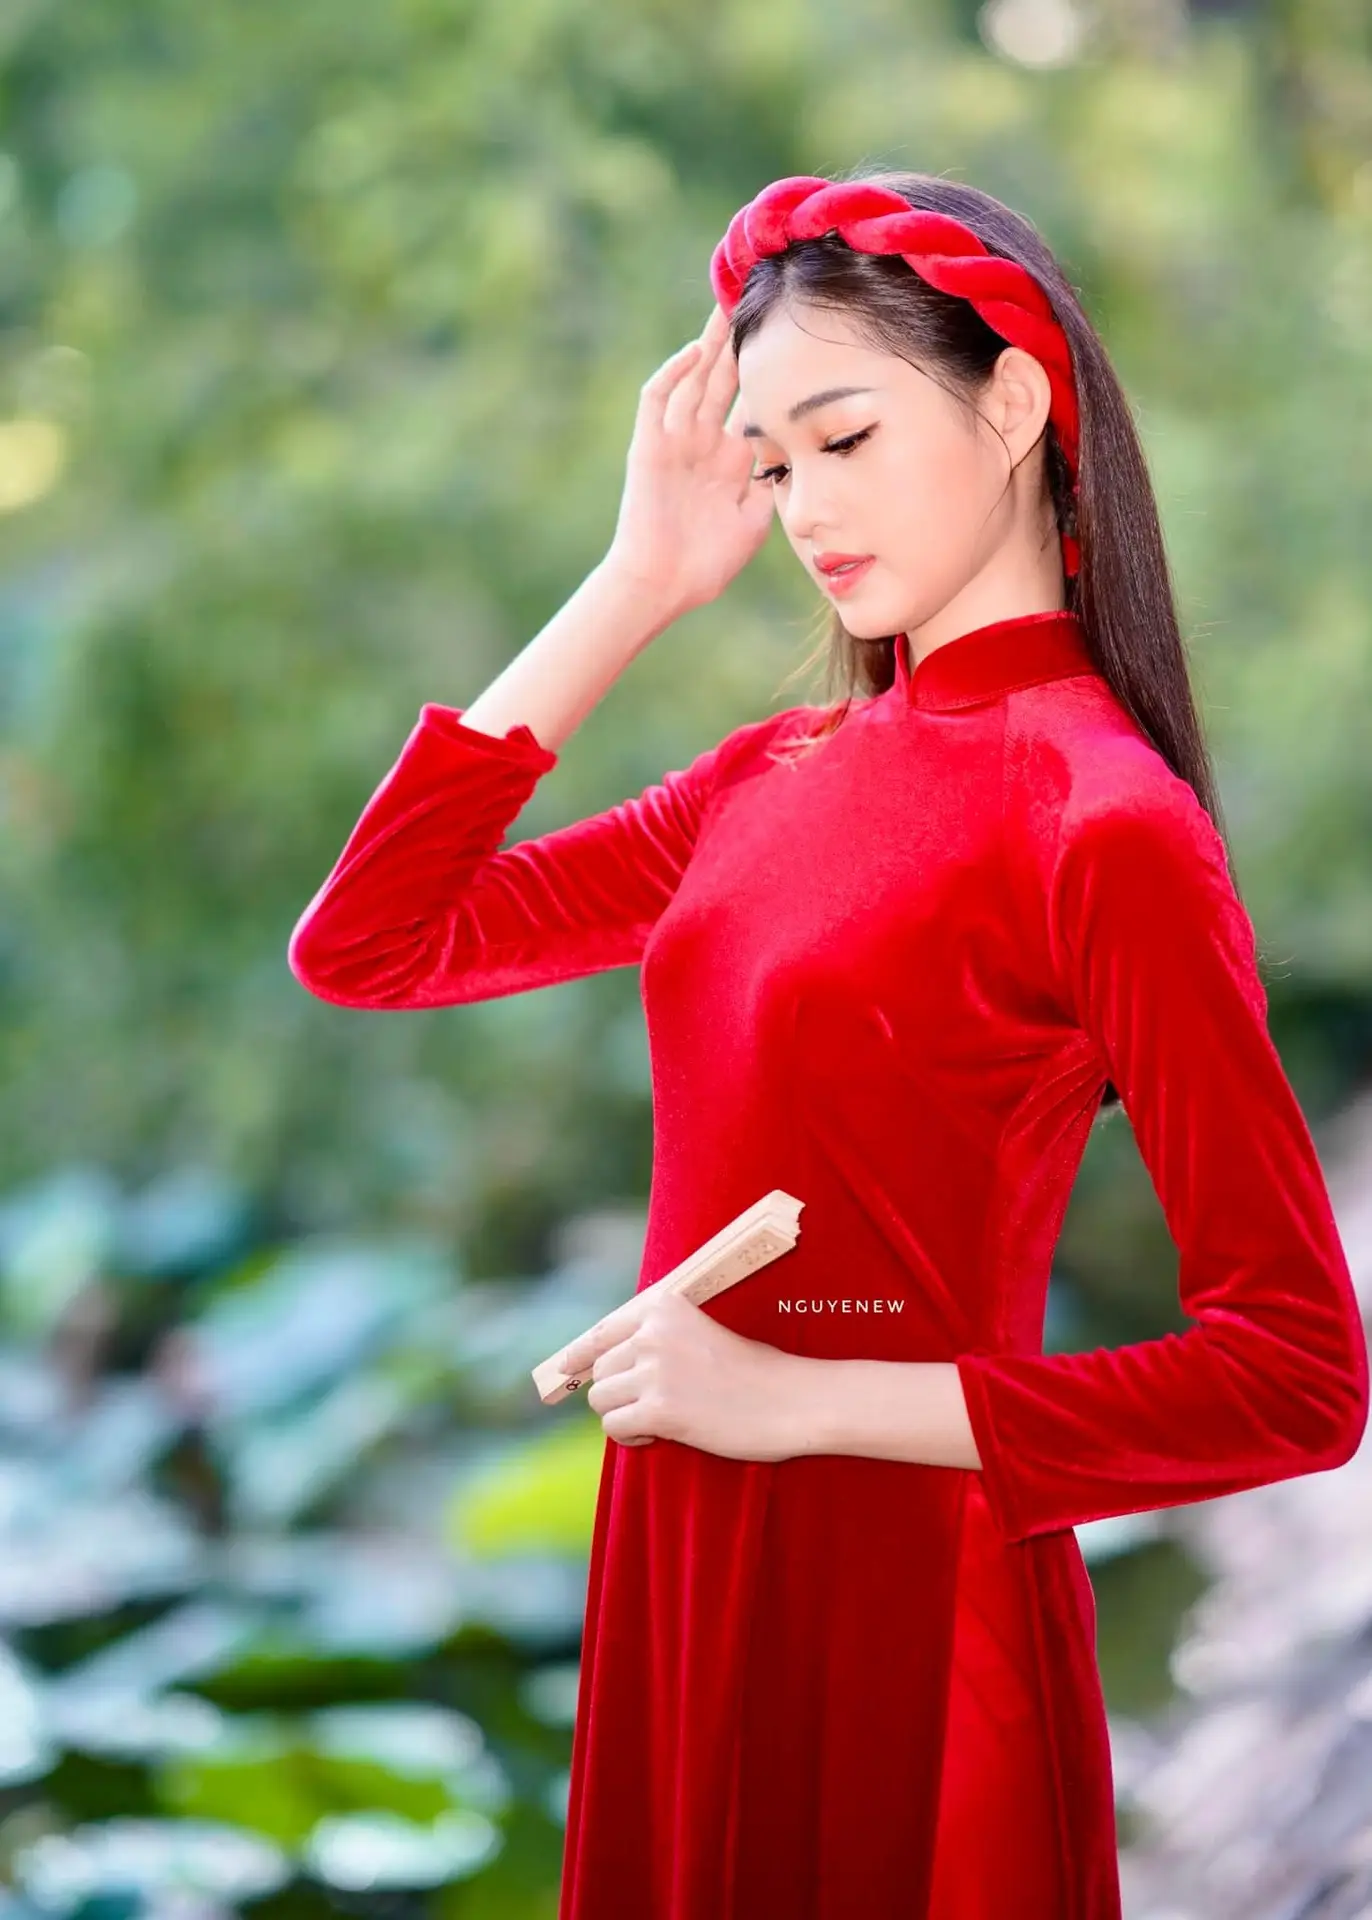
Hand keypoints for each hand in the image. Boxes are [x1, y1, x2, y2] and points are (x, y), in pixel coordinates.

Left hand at [557, 1285, 799, 1462]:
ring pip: (601, 1400)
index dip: (578, 1355)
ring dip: (625, 1415)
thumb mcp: (699, 1333)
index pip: (601, 1332)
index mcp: (662, 1307)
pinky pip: (615, 1428)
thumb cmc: (751, 1370)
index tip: (562, 1370)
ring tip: (662, 1418)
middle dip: (619, 1392)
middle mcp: (652, 1332)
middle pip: (599, 1370)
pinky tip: (661, 1435)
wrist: (792, 1399)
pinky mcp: (660, 1409)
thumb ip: (655, 1339)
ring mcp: (654, 1370)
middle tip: (655, 1404)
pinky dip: (633, 1438)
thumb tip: (596, 1362)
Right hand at [604, 302, 775, 620]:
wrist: (662, 585)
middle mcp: (704, 442)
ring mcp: (676, 441)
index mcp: (732, 459)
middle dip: (739, 343)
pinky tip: (696, 353)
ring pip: (693, 380)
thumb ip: (773, 486)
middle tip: (758, 301)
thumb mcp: (755, 521)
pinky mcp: (649, 446)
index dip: (771, 373)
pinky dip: (674, 375)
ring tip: (726, 307)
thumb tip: (801, 456)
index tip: (795, 343)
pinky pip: (658, 400)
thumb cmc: (706, 564)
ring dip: (708, 346)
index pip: (754, 402)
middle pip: (723, 379)